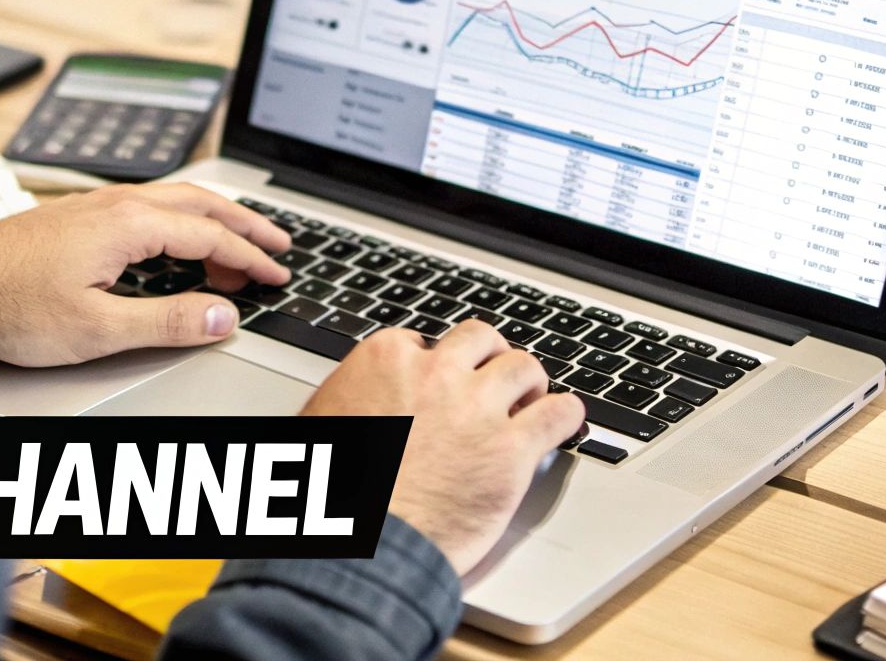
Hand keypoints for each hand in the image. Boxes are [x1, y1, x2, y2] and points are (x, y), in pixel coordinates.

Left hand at [0, 183, 290, 365]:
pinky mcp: (75, 215)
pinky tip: (176, 238)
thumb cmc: (9, 306)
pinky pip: (146, 204)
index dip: (249, 258)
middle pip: (199, 203)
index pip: (210, 236)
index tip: (275, 274)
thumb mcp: (99, 328)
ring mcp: (92, 205)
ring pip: (172, 199)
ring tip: (237, 241)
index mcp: (127, 224)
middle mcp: (113, 204)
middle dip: (244, 224)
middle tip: (277, 244)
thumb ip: (168, 321)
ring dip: (212, 219)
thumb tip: (222, 317)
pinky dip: (180, 219)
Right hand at [300, 320, 586, 574]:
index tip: (441, 382)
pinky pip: (559, 414)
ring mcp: (478, 408)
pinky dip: (566, 415)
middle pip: (481, 341)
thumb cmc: (328, 496)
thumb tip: (347, 403)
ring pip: (524, 368)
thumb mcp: (319, 426)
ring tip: (530, 400)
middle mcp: (437, 374)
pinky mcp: (513, 450)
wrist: (360, 545)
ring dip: (529, 383)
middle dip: (489, 358)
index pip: (424, 342)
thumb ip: (346, 400)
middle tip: (492, 379)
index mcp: (385, 360)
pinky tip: (563, 422)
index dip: (436, 364)